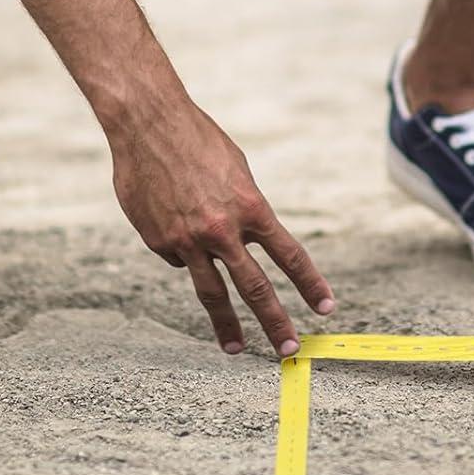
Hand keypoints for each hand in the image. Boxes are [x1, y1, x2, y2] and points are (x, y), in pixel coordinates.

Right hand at [109, 100, 334, 355]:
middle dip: (275, 323)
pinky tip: (171, 220)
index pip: (290, 255)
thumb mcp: (237, 171)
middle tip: (290, 350)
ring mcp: (187, 241)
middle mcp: (222, 230)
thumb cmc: (198, 140)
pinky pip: (179, 257)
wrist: (147, 124)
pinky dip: (183, 248)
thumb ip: (244, 211)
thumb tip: (242, 244)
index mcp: (251, 207)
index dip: (310, 284)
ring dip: (227, 326)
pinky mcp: (158, 242)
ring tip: (238, 349)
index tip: (326, 308)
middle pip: (255, 288)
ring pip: (213, 293)